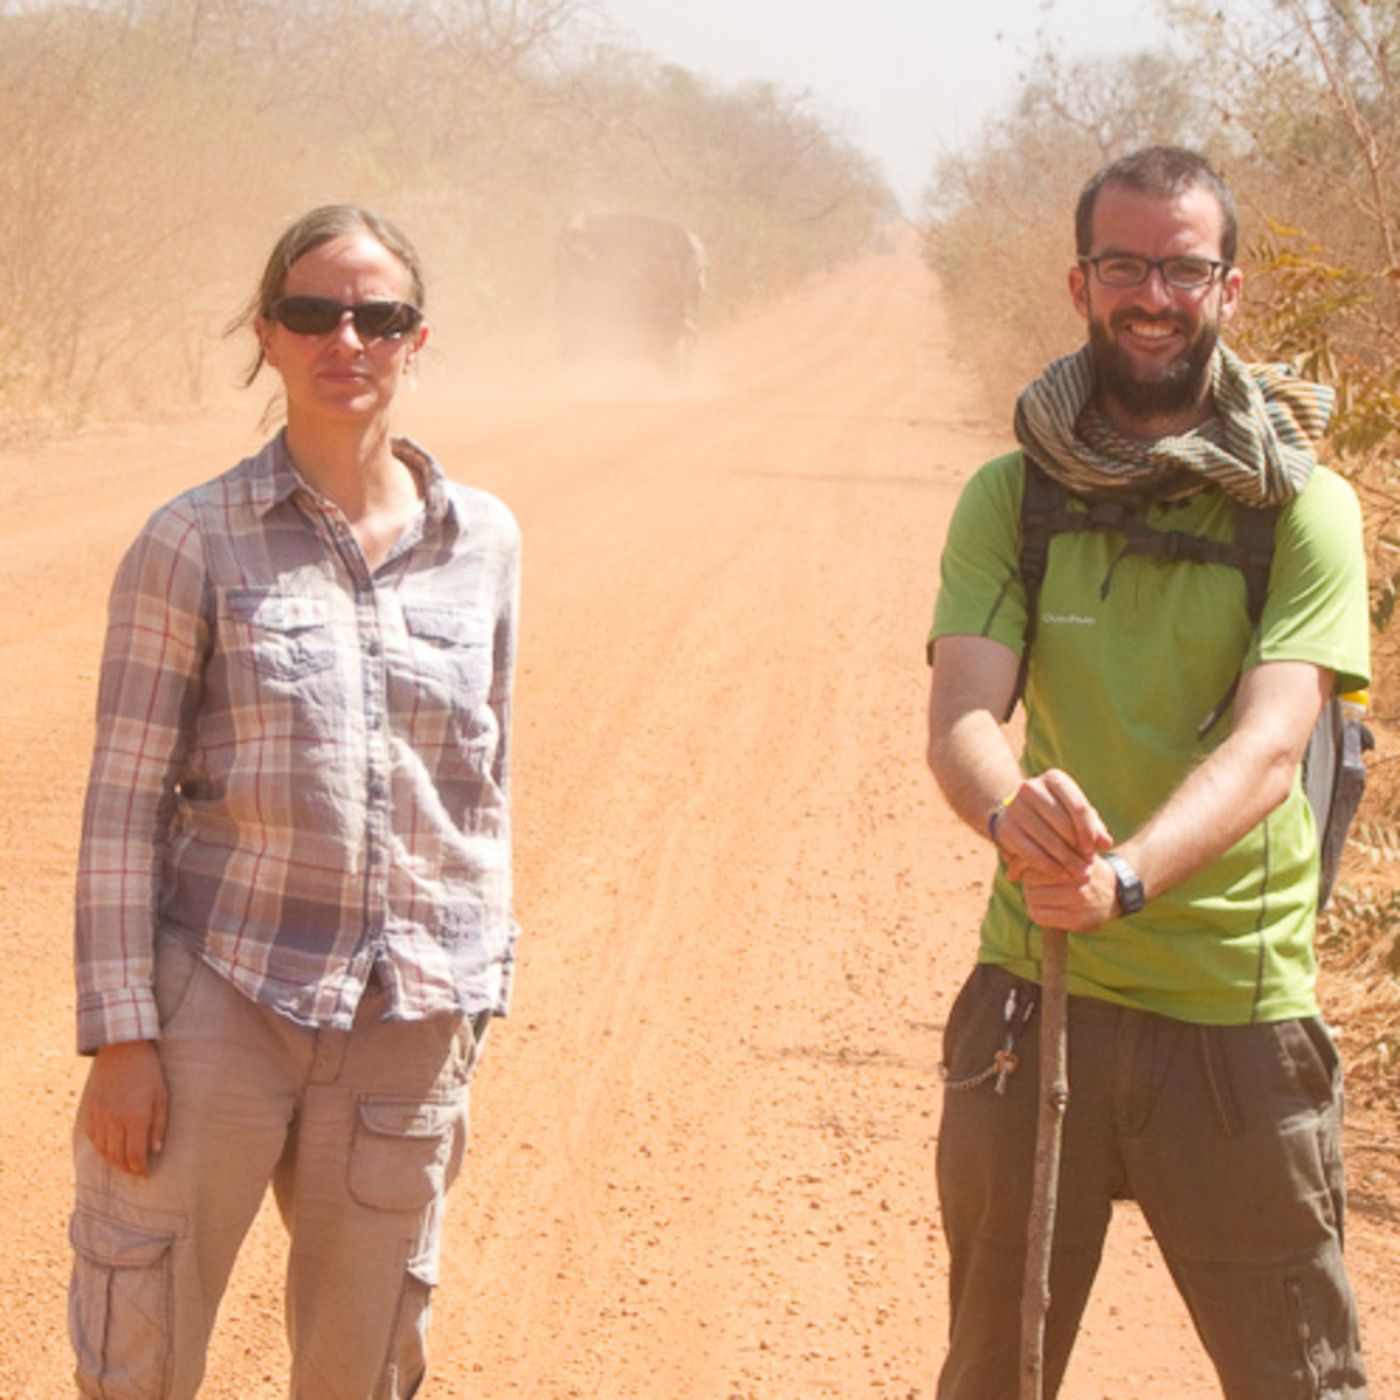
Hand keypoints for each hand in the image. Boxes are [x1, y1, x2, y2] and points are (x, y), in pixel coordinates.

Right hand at [83, 1040, 167, 1176]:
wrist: (122, 1050)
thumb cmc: (148, 1073)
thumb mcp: (161, 1096)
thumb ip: (159, 1126)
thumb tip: (155, 1151)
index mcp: (136, 1117)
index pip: (135, 1155)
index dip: (140, 1169)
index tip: (146, 1175)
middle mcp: (115, 1119)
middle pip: (117, 1156)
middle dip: (127, 1168)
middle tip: (136, 1171)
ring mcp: (99, 1116)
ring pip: (103, 1150)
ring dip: (114, 1161)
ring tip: (125, 1164)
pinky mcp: (90, 1111)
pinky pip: (93, 1138)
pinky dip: (101, 1148)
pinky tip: (110, 1149)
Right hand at [996, 769, 1112, 882]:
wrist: (1018, 816)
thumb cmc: (1056, 815)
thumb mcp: (1076, 816)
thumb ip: (1094, 828)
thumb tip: (1106, 843)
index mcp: (1054, 778)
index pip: (1079, 807)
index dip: (1089, 832)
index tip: (1095, 850)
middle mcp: (1031, 788)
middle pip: (1063, 823)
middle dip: (1078, 849)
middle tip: (1088, 866)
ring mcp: (1015, 807)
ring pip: (1048, 839)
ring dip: (1066, 860)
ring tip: (1079, 873)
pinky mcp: (1005, 828)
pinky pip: (1031, 852)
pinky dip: (1048, 865)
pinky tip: (1060, 873)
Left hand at [1020, 855, 1118, 932]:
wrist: (1117, 893)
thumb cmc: (1084, 869)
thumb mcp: (1071, 851)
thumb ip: (1042, 850)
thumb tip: (1005, 855)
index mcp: (1073, 859)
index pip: (1032, 861)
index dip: (1021, 865)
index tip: (1018, 871)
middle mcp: (1076, 880)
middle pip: (1030, 880)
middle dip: (1029, 882)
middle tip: (1038, 884)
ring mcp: (1077, 901)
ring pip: (1031, 898)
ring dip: (1032, 897)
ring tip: (1045, 895)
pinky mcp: (1076, 920)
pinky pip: (1038, 915)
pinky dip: (1037, 912)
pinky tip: (1047, 908)